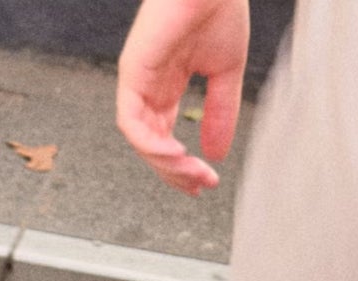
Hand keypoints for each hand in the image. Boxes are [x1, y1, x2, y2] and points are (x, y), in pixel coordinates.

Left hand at [117, 0, 248, 193]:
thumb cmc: (219, 11)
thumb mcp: (225, 74)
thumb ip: (220, 113)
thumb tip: (217, 154)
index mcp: (166, 85)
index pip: (164, 137)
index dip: (181, 165)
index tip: (204, 183)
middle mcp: (148, 86)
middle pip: (151, 144)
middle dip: (175, 172)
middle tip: (200, 186)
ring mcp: (137, 80)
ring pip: (141, 139)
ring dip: (166, 164)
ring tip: (192, 174)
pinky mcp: (131, 72)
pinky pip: (132, 122)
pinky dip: (151, 144)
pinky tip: (176, 155)